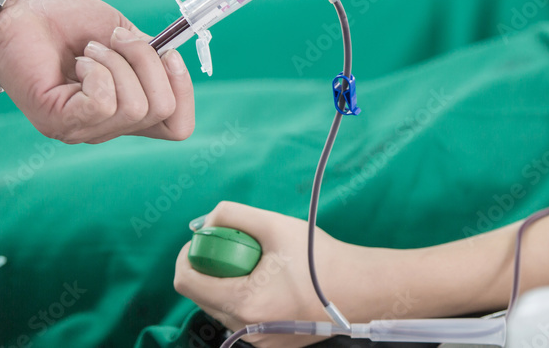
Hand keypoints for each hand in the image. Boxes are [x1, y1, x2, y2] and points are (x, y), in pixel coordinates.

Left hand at [0, 0, 194, 143]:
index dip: (184, 91)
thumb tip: (169, 59)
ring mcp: (85, 130)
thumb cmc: (67, 23)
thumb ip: (150, 53)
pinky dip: (97, 72)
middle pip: (163, 110)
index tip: (168, 54)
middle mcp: (110, 127)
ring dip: (117, 63)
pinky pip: (104, 102)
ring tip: (90, 51)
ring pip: (136, 106)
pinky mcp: (60, 123)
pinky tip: (77, 64)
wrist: (19, 18)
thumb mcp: (124, 33)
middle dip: (149, 63)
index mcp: (130, 110)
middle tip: (117, 40)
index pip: (178, 128)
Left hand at [174, 202, 378, 347]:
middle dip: (209, 268)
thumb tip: (207, 220)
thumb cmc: (321, 258)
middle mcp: (245, 329)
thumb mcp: (276, 225)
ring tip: (257, 265)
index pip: (187, 281)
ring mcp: (257, 342)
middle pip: (202, 296)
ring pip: (221, 309)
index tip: (202, 240)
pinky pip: (241, 320)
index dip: (187, 256)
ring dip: (227, 284)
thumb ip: (235, 214)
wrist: (361, 289)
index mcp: (242, 302)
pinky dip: (245, 299)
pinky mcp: (270, 345)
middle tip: (233, 247)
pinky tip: (270, 283)